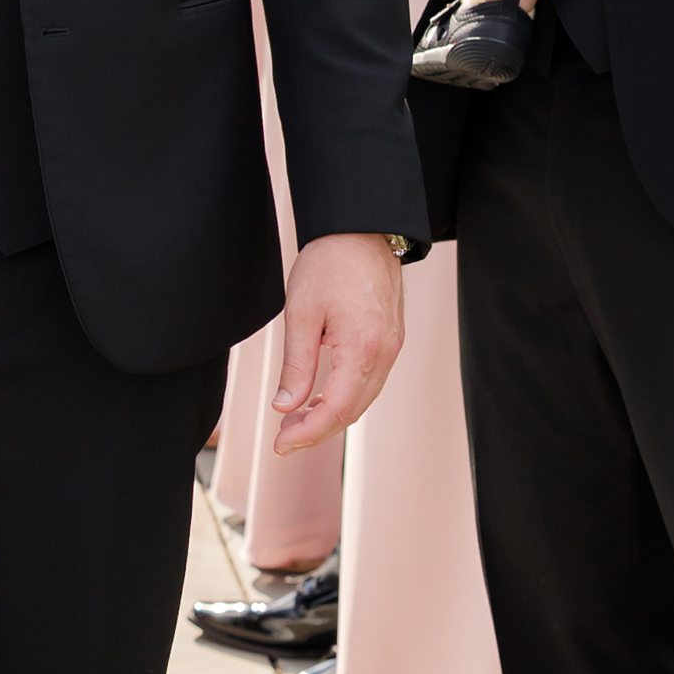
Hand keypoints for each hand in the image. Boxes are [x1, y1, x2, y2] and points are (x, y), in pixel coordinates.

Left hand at [270, 232, 405, 454]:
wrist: (361, 229)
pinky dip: (346, 396)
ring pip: (364, 398)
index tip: (281, 444)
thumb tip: (286, 407)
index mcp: (363, 347)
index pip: (337, 409)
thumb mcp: (300, 314)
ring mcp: (392, 346)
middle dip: (317, 430)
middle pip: (354, 410)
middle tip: (283, 439)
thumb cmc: (329, 264)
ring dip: (332, 416)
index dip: (308, 433)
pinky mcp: (390, 339)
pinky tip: (321, 398)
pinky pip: (370, 380)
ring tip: (297, 423)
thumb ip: (296, 366)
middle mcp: (385, 352)